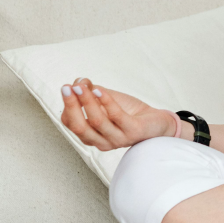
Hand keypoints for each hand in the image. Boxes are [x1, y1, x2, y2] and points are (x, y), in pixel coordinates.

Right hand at [60, 77, 176, 150]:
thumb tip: (78, 81)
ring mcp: (117, 139)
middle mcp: (101, 141)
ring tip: (81, 86)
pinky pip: (116, 116)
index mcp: (92, 136)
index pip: (71, 124)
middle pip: (79, 126)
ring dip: (87, 101)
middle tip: (66, 88)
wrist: (157, 122)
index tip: (67, 87)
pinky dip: (106, 102)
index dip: (67, 106)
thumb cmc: (129, 112)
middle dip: (71, 106)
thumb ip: (91, 92)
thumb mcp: (107, 100)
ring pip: (96, 121)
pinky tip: (99, 90)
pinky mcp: (132, 132)